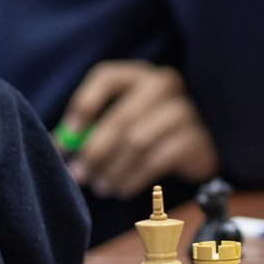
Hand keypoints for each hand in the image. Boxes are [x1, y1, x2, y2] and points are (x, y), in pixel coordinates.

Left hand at [58, 60, 218, 196]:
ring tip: (101, 186)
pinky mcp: (197, 139)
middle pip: (120, 117)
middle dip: (94, 150)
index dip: (83, 104)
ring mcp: (186, 111)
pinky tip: (122, 189)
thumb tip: (59, 146)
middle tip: (78, 175)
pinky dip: (133, 178)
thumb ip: (92, 128)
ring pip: (137, 142)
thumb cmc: (153, 130)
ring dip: (113, 169)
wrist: (204, 144)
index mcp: (142, 74)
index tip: (68, 135)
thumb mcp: (124, 120)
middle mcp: (166, 84)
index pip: (107, 77)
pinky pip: (157, 161)